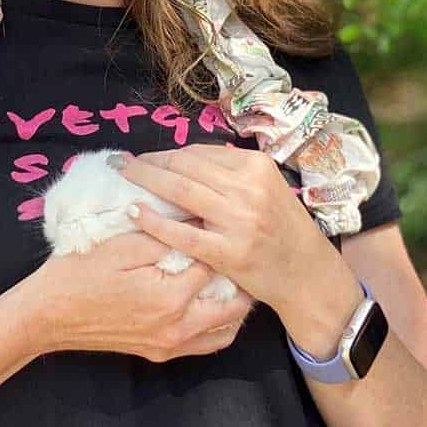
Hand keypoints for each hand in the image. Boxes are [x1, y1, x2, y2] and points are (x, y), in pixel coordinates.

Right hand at [19, 228, 252, 361]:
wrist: (48, 314)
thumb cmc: (80, 273)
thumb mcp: (123, 244)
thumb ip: (166, 233)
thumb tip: (198, 215)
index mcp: (172, 297)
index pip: (215, 262)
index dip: (218, 238)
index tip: (221, 221)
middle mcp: (178, 327)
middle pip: (234, 304)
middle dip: (240, 276)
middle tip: (237, 250)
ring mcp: (171, 345)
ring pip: (227, 330)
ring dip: (235, 305)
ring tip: (232, 278)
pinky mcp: (161, 354)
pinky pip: (207, 345)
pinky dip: (219, 326)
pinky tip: (212, 303)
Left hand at [120, 146, 338, 317]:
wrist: (305, 273)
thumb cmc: (282, 228)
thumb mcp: (267, 187)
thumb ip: (232, 172)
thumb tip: (185, 160)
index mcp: (257, 167)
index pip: (199, 153)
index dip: (166, 154)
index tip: (146, 157)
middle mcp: (249, 189)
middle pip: (185, 167)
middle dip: (148, 163)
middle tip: (121, 163)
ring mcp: (239, 221)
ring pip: (181, 192)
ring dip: (145, 181)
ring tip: (121, 177)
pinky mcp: (229, 252)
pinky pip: (182, 233)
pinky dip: (154, 221)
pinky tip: (135, 214)